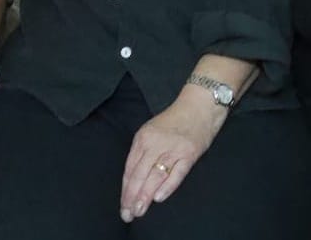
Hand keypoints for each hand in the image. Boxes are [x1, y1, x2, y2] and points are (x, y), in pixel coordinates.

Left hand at [119, 89, 225, 222]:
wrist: (198, 107)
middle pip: (139, 174)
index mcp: (142, 138)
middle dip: (132, 196)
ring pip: (155, 176)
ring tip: (139, 210)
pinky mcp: (189, 153)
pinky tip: (158, 198)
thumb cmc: (173, 121)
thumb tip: (134, 177)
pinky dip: (167, 186)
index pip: (130, 168)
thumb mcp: (150, 132)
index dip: (126, 188)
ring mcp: (172, 148)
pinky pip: (177, 173)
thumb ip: (142, 152)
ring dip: (146, 195)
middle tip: (127, 214)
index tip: (122, 204)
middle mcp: (154, 143)